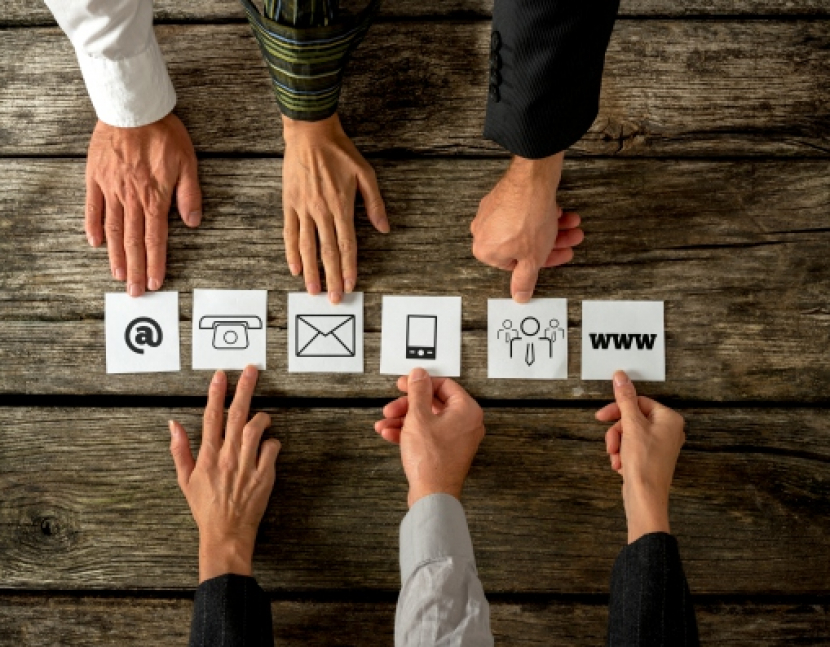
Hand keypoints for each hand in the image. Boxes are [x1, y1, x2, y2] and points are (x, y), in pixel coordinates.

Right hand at [86, 113, 201, 296]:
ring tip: (117, 275)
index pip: (155, 239)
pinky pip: (92, 207)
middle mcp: (131, 198)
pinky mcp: (96, 177)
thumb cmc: (163, 134)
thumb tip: (193, 222)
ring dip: (116, 255)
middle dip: (134, 269)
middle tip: (133, 291)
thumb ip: (190, 195)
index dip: (155, 263)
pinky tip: (96, 243)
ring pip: (113, 230)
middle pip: (133, 241)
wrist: (132, 108)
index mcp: (154, 197)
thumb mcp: (188, 163)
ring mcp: (111, 189)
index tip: (153, 282)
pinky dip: (94, 226)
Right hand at [169, 366, 280, 582]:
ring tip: (262, 416)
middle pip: (237, 415)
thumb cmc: (205, 507)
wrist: (226, 533)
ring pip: (257, 429)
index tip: (221, 374)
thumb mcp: (185, 479)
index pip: (211, 416)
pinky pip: (272, 449)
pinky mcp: (265, 474)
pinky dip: (272, 442)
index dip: (216, 393)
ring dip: (261, 417)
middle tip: (251, 370)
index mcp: (208, 456)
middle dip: (244, 389)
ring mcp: (247, 465)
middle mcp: (227, 456)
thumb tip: (173, 424)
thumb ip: (180, 449)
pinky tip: (268, 444)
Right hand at [282, 113, 388, 303]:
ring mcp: (303, 209)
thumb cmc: (340, 152)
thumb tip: (384, 228)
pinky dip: (291, 252)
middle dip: (331, 277)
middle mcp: (321, 211)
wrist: (310, 133)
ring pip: (306, 247)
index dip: (348, 267)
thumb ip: (374, 203)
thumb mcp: (365, 174)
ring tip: (313, 291)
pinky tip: (295, 267)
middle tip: (334, 298)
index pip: (347, 244)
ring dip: (311, 271)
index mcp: (341, 206)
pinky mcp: (289, 204)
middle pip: (327, 252)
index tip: (351, 284)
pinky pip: (289, 233)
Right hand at [375, 368, 484, 506]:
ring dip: (403, 419)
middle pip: (433, 403)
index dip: (420, 383)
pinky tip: (390, 434)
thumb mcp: (418, 417)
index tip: (403, 384)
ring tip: (384, 423)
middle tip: (390, 407)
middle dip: (407, 405)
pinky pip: (428, 434)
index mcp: (467, 410)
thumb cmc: (431, 459)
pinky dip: (409, 432)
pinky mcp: (447, 451)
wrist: (432, 495)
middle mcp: (466, 423)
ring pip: (427, 419)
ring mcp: (457, 438)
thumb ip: (418, 391)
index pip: (444, 385)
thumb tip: (418, 373)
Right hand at [471, 152, 583, 302]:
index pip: (517, 264)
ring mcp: (492, 212)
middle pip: (524, 244)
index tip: (558, 255)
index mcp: (486, 251)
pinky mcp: (503, 196)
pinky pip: (523, 212)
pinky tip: (559, 213)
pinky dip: (542, 215)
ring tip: (572, 225)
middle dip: (552, 243)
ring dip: (552, 228)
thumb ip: (525, 279)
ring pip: (526, 227)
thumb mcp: (531, 259)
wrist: (532, 180)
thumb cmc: (528, 219)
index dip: (543, 261)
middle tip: (570, 239)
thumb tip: (519, 296)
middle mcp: (483, 231)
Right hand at [595, 371, 685, 543]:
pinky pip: (632, 447)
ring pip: (629, 434)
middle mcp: (668, 431)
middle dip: (617, 433)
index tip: (602, 417)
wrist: (645, 497)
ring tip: (617, 458)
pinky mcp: (651, 458)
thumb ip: (625, 399)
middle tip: (610, 443)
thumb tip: (621, 377)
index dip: (618, 410)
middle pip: (632, 419)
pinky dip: (622, 455)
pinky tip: (621, 465)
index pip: (639, 403)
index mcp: (669, 419)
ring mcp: (660, 446)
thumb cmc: (644, 464)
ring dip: (618, 445)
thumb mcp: (631, 425)